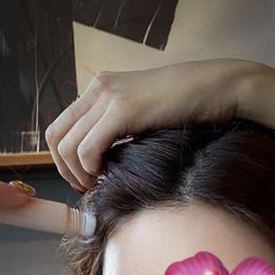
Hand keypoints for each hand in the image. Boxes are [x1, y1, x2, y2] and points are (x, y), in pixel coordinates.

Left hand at [44, 58, 260, 192]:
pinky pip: (87, 148)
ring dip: (77, 173)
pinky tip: (106, 175)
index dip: (63, 159)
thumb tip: (101, 159)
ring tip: (96, 184)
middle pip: (56, 136)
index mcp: (100, 87)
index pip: (61, 126)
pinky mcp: (122, 109)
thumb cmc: (188, 105)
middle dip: (64, 169)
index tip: (82, 179)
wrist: (218, 86)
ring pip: (67, 145)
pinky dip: (90, 169)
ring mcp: (108, 96)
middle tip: (85, 187)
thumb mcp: (143, 114)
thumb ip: (118, 128)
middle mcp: (98, 87)